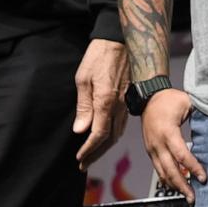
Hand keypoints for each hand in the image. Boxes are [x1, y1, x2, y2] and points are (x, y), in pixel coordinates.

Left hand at [73, 38, 129, 169]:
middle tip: (83, 165)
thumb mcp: (83, 79)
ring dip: (105, 147)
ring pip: (118, 132)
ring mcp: (125, 103)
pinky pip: (122, 123)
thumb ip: (83, 106)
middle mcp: (119, 106)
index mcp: (106, 101)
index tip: (79, 158)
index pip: (99, 134)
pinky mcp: (128, 99)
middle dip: (96, 154)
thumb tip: (80, 130)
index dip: (89, 149)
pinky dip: (113, 136)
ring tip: (93, 155)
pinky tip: (106, 138)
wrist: (119, 41)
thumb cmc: (98, 57)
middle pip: (110, 138)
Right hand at [142, 89, 205, 203]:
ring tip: (186, 196)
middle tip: (194, 198)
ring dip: (174, 186)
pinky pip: (158, 169)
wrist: (148, 97)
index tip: (203, 178)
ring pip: (162, 173)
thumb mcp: (187, 103)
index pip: (182, 155)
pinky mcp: (150, 151)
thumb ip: (201, 115)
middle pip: (170, 170)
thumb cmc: (170, 99)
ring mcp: (152, 149)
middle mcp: (158, 144)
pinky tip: (176, 186)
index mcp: (168, 132)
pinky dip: (167, 179)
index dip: (193, 168)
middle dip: (182, 186)